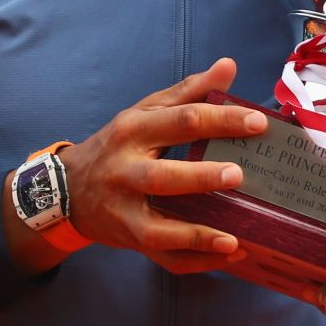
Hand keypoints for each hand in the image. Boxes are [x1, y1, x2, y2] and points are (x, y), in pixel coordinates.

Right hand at [5, 58, 264, 275]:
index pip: (181, 120)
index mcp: (133, 130)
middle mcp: (125, 171)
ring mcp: (124, 210)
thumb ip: (188, 92)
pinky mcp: (130, 240)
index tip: (258, 122)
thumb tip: (228, 66)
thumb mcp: (145, 113)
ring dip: (196, 234)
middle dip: (201, 177)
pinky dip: (197, 260)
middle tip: (239, 174)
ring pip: (158, 228)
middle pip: (162, 176)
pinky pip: (164, 257)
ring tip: (233, 238)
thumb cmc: (118, 145)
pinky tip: (230, 254)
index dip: (221, 120)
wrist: (67, 189)